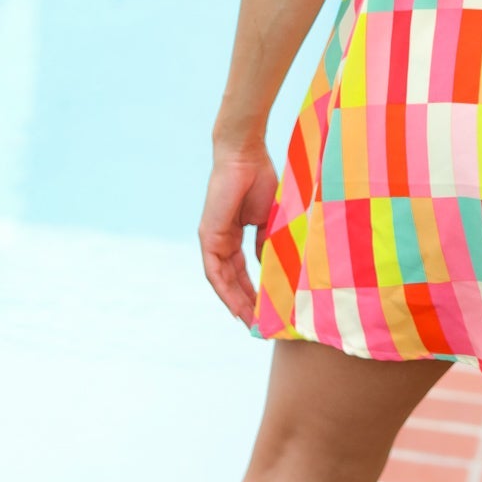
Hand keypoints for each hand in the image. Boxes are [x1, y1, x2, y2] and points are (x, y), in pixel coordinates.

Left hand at [198, 141, 279, 325]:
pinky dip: (225, 290)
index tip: (266, 310)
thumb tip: (272, 267)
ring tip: (252, 322)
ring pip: (223, 281)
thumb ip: (267, 243)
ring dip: (236, 302)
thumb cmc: (260, 180)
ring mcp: (212, 240)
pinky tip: (236, 306)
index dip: (253, 292)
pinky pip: (215, 271)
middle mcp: (220, 241)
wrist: (245, 157)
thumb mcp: (269, 220)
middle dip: (246, 304)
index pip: (242, 272)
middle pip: (231, 281)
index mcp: (234, 236)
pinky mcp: (209, 236)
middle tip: (260, 324)